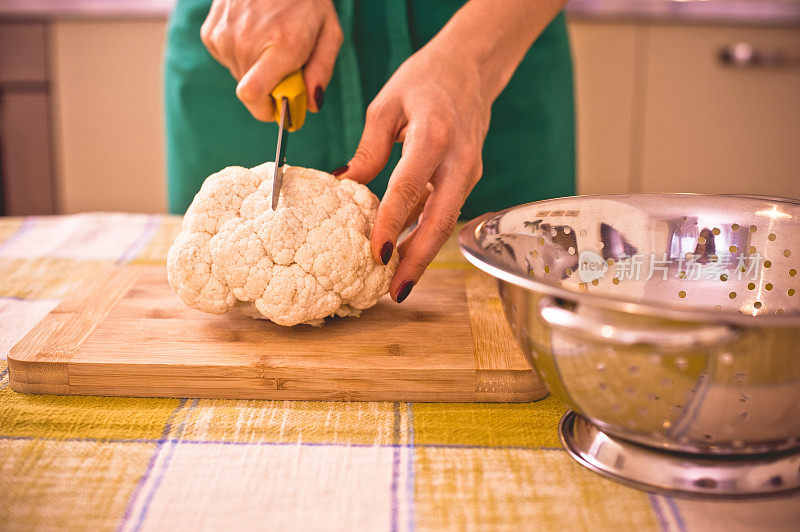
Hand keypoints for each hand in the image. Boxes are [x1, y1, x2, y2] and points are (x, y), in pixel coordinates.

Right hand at [201, 0, 342, 119]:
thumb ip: (321, 71)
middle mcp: (246, 43)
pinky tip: (254, 34)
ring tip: (269, 43)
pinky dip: (241, 56)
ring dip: (256, 71)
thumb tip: (312, 106)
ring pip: (240, 77)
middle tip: (285, 66)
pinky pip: (227, 61)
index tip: (282, 109)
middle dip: (270, 89)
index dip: (267, 111)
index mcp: (279, 46)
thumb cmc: (305, 0)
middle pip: (252, 93)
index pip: (253, 97)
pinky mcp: (211, 34)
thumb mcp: (328, 33)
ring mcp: (224, 37)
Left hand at [337, 40, 490, 301]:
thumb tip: (346, 188)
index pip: (410, 187)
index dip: (392, 224)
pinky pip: (447, 212)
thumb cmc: (425, 81)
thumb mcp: (386, 106)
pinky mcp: (469, 178)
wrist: (471, 68)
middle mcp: (458, 159)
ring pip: (446, 223)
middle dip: (418, 260)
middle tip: (394, 291)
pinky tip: (405, 254)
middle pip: (440, 220)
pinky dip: (427, 236)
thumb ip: (368, 150)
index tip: (375, 254)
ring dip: (423, 255)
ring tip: (396, 283)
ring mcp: (469, 171)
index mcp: (434, 135)